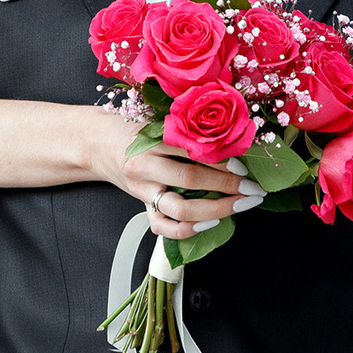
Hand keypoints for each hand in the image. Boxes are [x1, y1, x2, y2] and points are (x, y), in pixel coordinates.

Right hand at [82, 111, 265, 238]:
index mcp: (151, 139)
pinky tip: (211, 223)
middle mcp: (146, 166)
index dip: (223, 160)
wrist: (98, 144)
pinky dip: (189, 230)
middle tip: (253, 189)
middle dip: (229, 187)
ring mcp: (143, 190)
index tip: (246, 167)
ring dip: (217, 210)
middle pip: (191, 180)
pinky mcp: (142, 207)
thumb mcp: (159, 121)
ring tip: (241, 205)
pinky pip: (164, 227)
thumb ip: (189, 130)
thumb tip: (234, 142)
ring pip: (181, 209)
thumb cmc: (135, 129)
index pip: (193, 151)